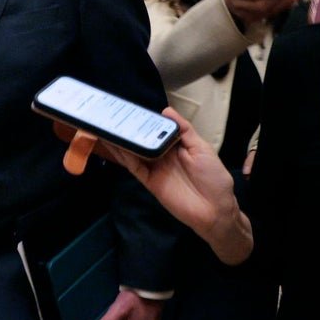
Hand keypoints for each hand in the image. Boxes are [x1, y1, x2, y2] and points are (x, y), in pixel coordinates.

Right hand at [56, 109, 252, 264]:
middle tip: (111, 113)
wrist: (214, 211)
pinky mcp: (148, 180)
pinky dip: (123, 156)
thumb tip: (166, 110)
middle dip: (128, 127)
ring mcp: (154, 167)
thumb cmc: (213, 178)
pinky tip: (114, 144)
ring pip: (133, 151)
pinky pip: (134, 166)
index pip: (156, 128)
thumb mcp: (202, 149)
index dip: (144, 119)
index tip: (130, 107)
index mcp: (176, 145)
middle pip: (142, 138)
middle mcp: (162, 154)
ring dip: (120, 140)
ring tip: (104, 126)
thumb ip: (184, 130)